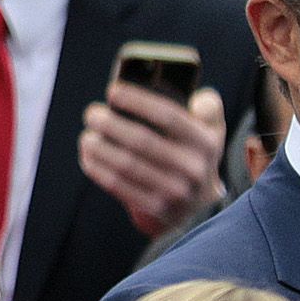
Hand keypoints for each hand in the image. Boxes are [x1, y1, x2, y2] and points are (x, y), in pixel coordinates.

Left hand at [80, 80, 229, 235]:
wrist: (199, 199)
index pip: (168, 116)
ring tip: (87, 136)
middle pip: (142, 141)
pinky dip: (98, 170)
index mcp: (205, 143)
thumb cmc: (194, 151)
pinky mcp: (157, 208)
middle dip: (110, 124)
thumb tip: (195, 100)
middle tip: (92, 114)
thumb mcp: (212, 128)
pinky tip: (88, 157)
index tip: (112, 92)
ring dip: (99, 148)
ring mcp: (176, 192)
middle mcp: (193, 169)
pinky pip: (119, 187)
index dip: (137, 101)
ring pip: (127, 165)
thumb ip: (208, 106)